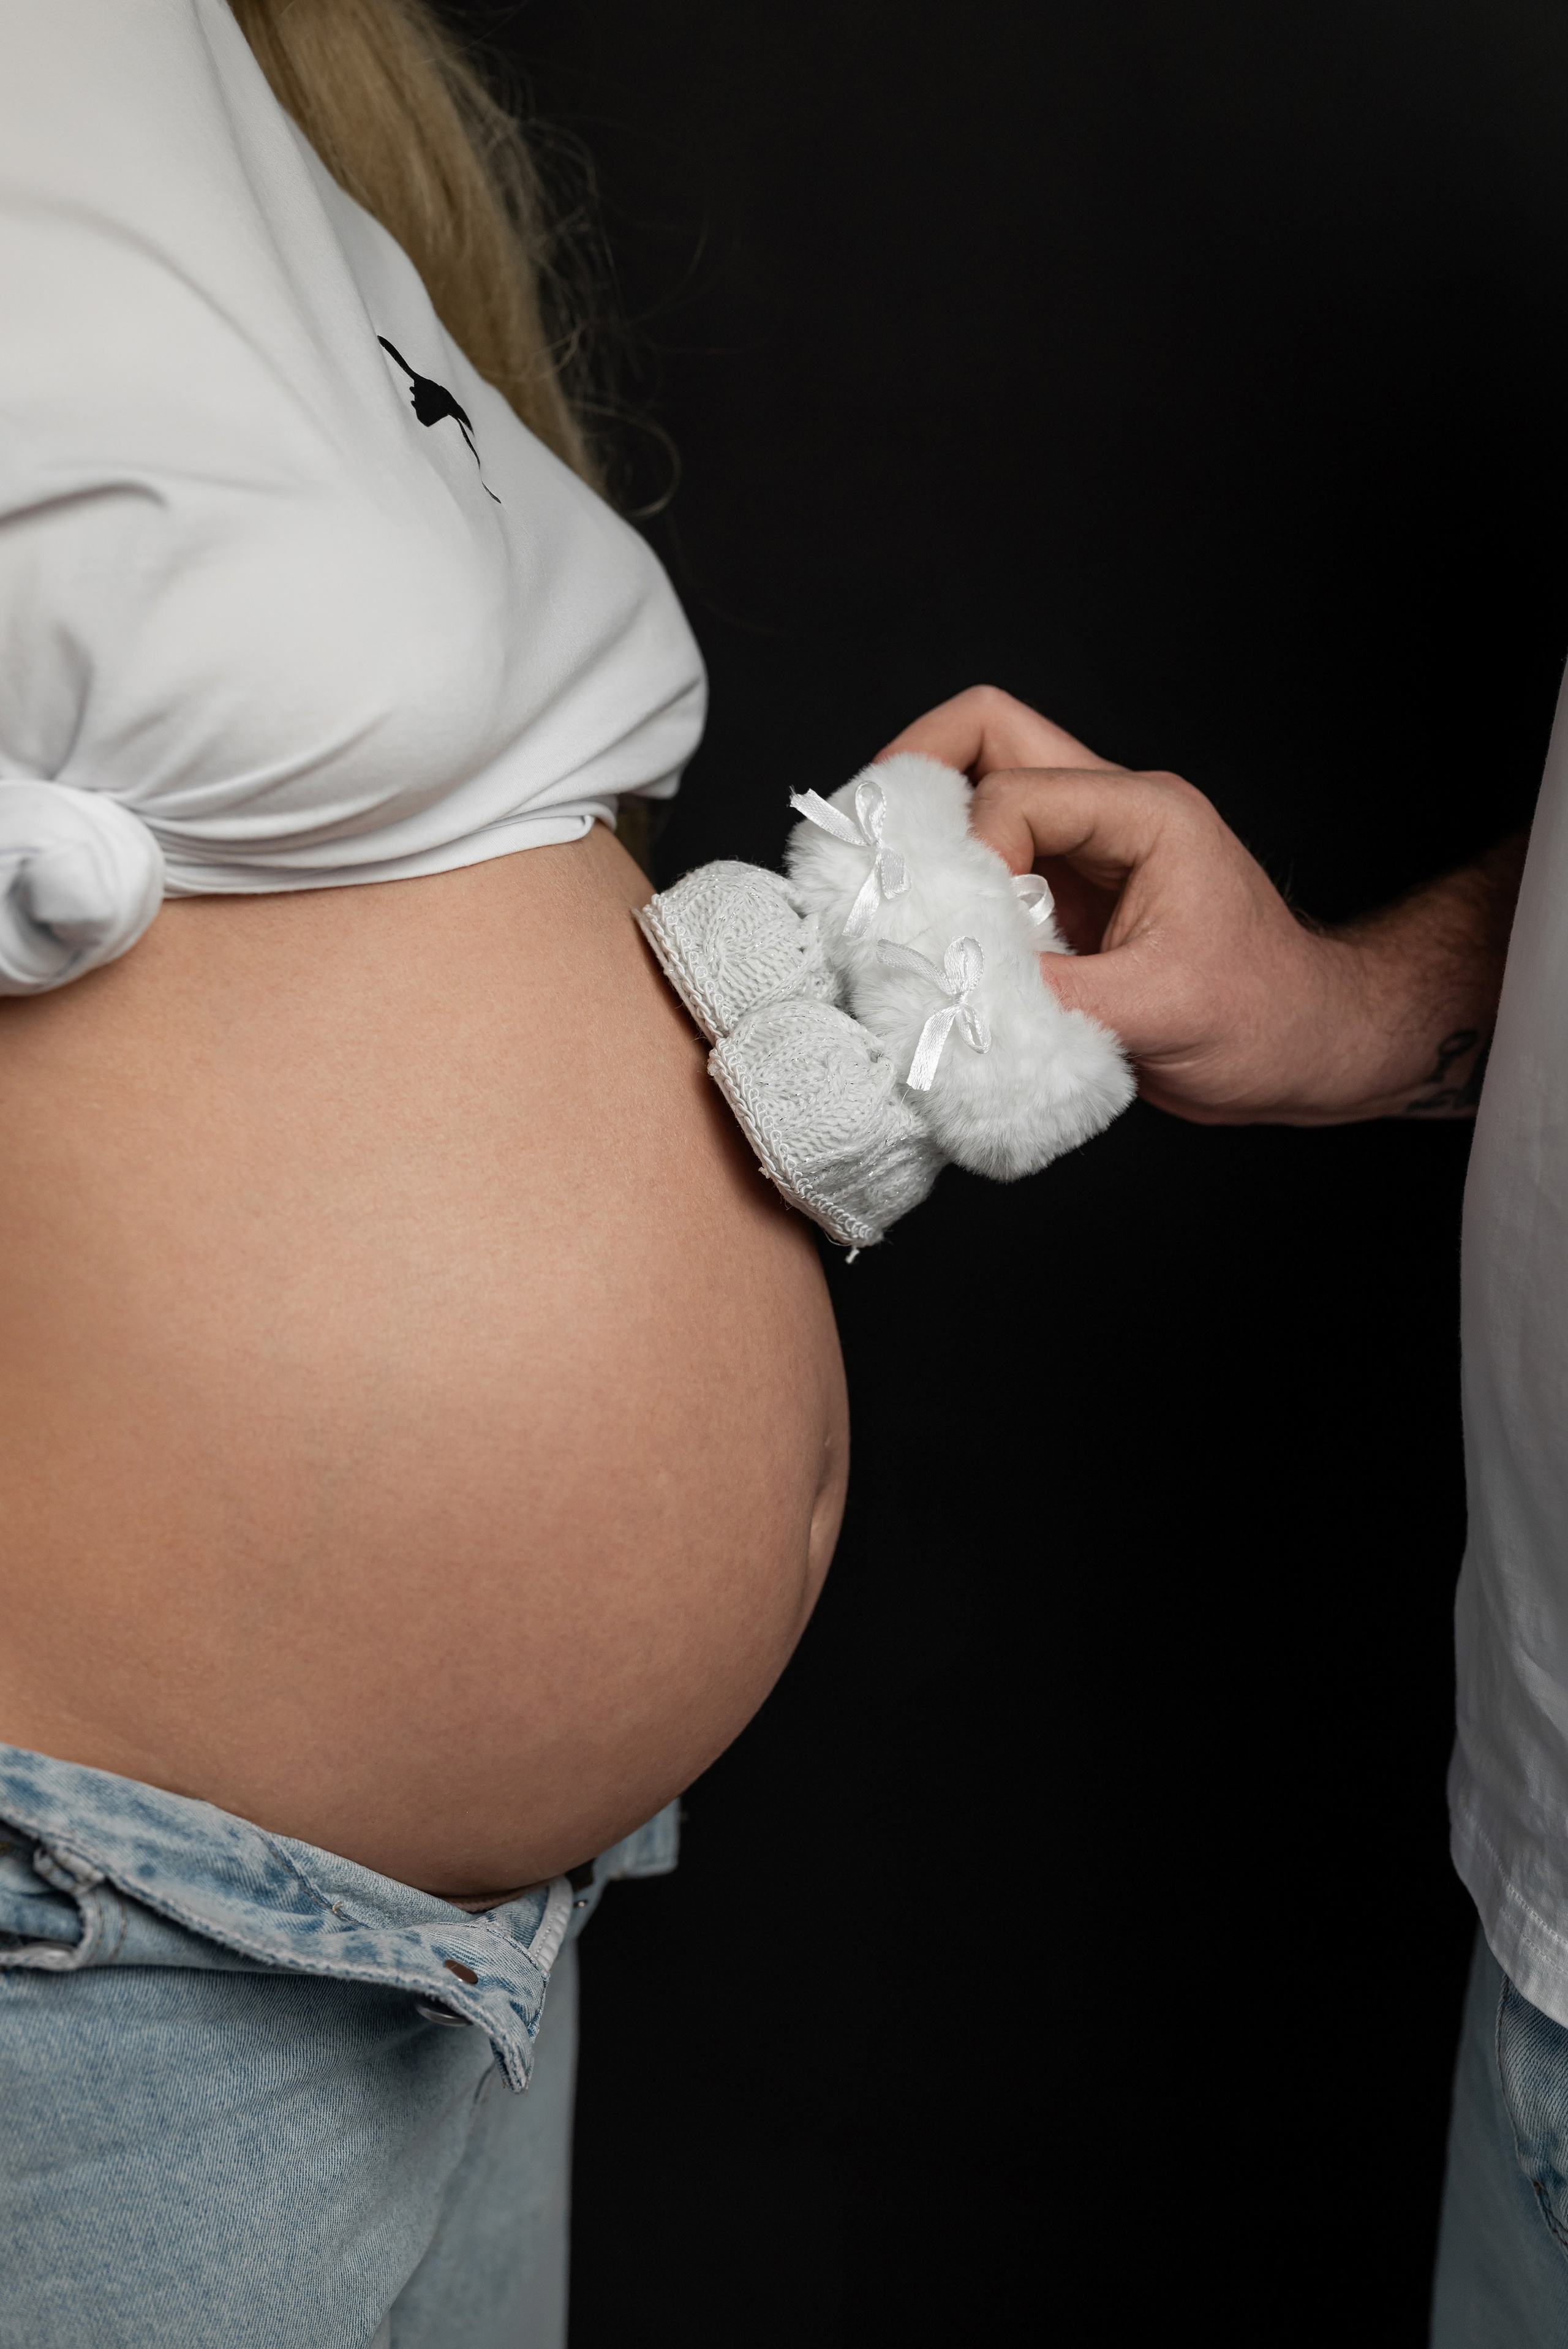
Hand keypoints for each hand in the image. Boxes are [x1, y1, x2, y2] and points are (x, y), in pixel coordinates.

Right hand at [880, 686, 1510, 1123]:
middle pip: (988, 735)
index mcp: (1144, 811)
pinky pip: (990, 865)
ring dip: (930, 837)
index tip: (958, 929)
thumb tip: (948, 990)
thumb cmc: (1264, 1020)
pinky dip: (951, 893)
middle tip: (871, 847)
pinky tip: (935, 940)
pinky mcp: (1070, 897)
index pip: (1014, 788)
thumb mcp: (1158, 1013)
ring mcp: (1086, 850)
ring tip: (894, 897)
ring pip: (981, 792)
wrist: (1308, 1050)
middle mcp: (1111, 811)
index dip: (968, 854)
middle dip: (916, 777)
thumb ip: (1048, 994)